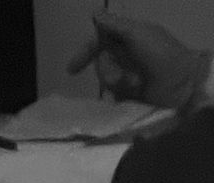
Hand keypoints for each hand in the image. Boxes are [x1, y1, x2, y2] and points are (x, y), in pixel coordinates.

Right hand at [67, 13, 211, 111]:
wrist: (181, 84)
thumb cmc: (162, 55)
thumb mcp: (138, 34)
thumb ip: (115, 25)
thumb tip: (95, 14)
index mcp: (127, 38)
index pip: (99, 42)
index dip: (85, 53)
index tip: (72, 69)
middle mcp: (125, 56)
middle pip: (100, 63)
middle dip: (108, 70)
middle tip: (121, 77)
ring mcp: (127, 76)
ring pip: (106, 79)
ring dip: (118, 82)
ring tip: (135, 85)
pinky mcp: (129, 96)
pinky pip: (112, 96)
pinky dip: (118, 95)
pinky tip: (130, 94)